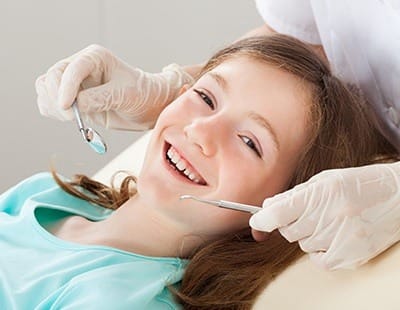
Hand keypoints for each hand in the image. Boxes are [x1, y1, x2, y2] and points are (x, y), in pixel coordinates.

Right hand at [35, 44, 193, 129]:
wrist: (147, 106)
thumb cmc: (141, 94)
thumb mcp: (125, 95)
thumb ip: (100, 98)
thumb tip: (76, 105)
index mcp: (95, 58)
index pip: (72, 69)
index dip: (66, 88)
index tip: (67, 107)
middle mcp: (80, 66)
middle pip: (52, 77)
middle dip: (58, 98)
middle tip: (72, 118)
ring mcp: (73, 82)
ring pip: (45, 88)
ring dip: (53, 106)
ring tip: (73, 118)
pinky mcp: (71, 97)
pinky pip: (48, 101)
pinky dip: (52, 112)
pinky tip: (69, 118)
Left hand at [250, 161, 399, 269]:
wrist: (398, 197)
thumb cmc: (358, 184)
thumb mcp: (325, 180)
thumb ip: (294, 194)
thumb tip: (267, 206)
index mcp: (321, 193)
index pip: (278, 213)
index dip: (262, 219)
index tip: (257, 221)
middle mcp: (330, 216)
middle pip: (288, 231)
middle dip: (289, 223)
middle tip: (306, 213)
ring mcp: (342, 238)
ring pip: (303, 244)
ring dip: (308, 234)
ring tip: (328, 220)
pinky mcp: (351, 255)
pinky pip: (318, 259)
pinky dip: (319, 250)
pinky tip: (333, 236)